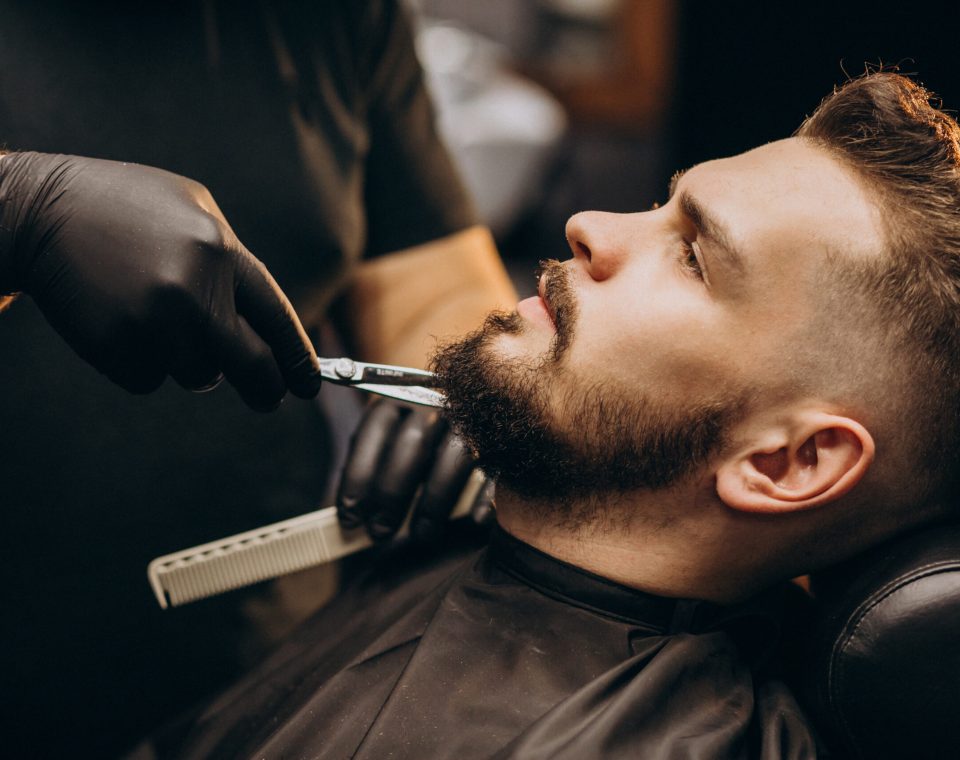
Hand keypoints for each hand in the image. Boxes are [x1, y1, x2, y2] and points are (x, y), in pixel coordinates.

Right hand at [0, 152, 319, 409]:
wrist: (43, 213)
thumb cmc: (125, 206)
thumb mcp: (193, 207)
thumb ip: (233, 261)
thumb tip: (266, 321)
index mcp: (221, 252)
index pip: (278, 319)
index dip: (298, 359)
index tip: (310, 386)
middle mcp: (196, 292)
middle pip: (252, 367)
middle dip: (266, 390)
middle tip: (268, 398)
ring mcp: (156, 323)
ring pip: (198, 376)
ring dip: (187, 360)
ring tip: (154, 313)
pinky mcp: (118, 347)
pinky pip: (151, 379)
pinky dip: (143, 363)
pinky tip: (122, 321)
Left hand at [336, 398, 494, 542]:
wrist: (491, 398)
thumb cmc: (424, 437)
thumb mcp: (394, 435)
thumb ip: (376, 463)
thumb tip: (350, 515)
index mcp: (404, 393)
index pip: (375, 426)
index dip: (358, 473)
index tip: (349, 515)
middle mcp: (439, 399)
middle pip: (413, 442)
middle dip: (392, 492)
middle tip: (379, 533)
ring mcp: (475, 416)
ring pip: (456, 455)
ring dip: (434, 501)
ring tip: (422, 536)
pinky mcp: (505, 438)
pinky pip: (498, 468)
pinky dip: (487, 496)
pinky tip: (475, 520)